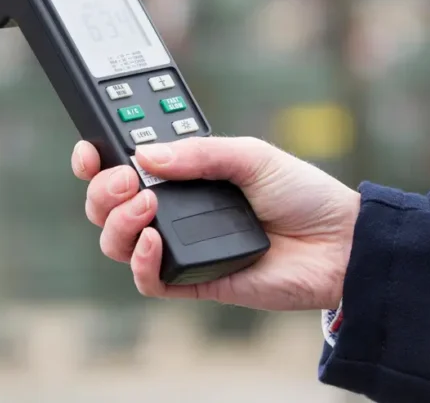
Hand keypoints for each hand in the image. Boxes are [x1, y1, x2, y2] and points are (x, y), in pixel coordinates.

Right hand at [72, 136, 359, 311]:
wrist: (339, 242)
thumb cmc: (301, 193)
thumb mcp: (251, 155)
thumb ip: (199, 153)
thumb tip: (145, 152)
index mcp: (185, 173)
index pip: (126, 166)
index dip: (98, 159)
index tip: (91, 148)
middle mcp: (175, 209)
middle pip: (108, 205)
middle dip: (102, 189)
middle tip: (125, 178)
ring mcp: (182, 246)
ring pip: (117, 242)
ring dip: (117, 222)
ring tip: (146, 204)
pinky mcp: (194, 281)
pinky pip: (149, 280)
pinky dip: (141, 261)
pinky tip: (156, 241)